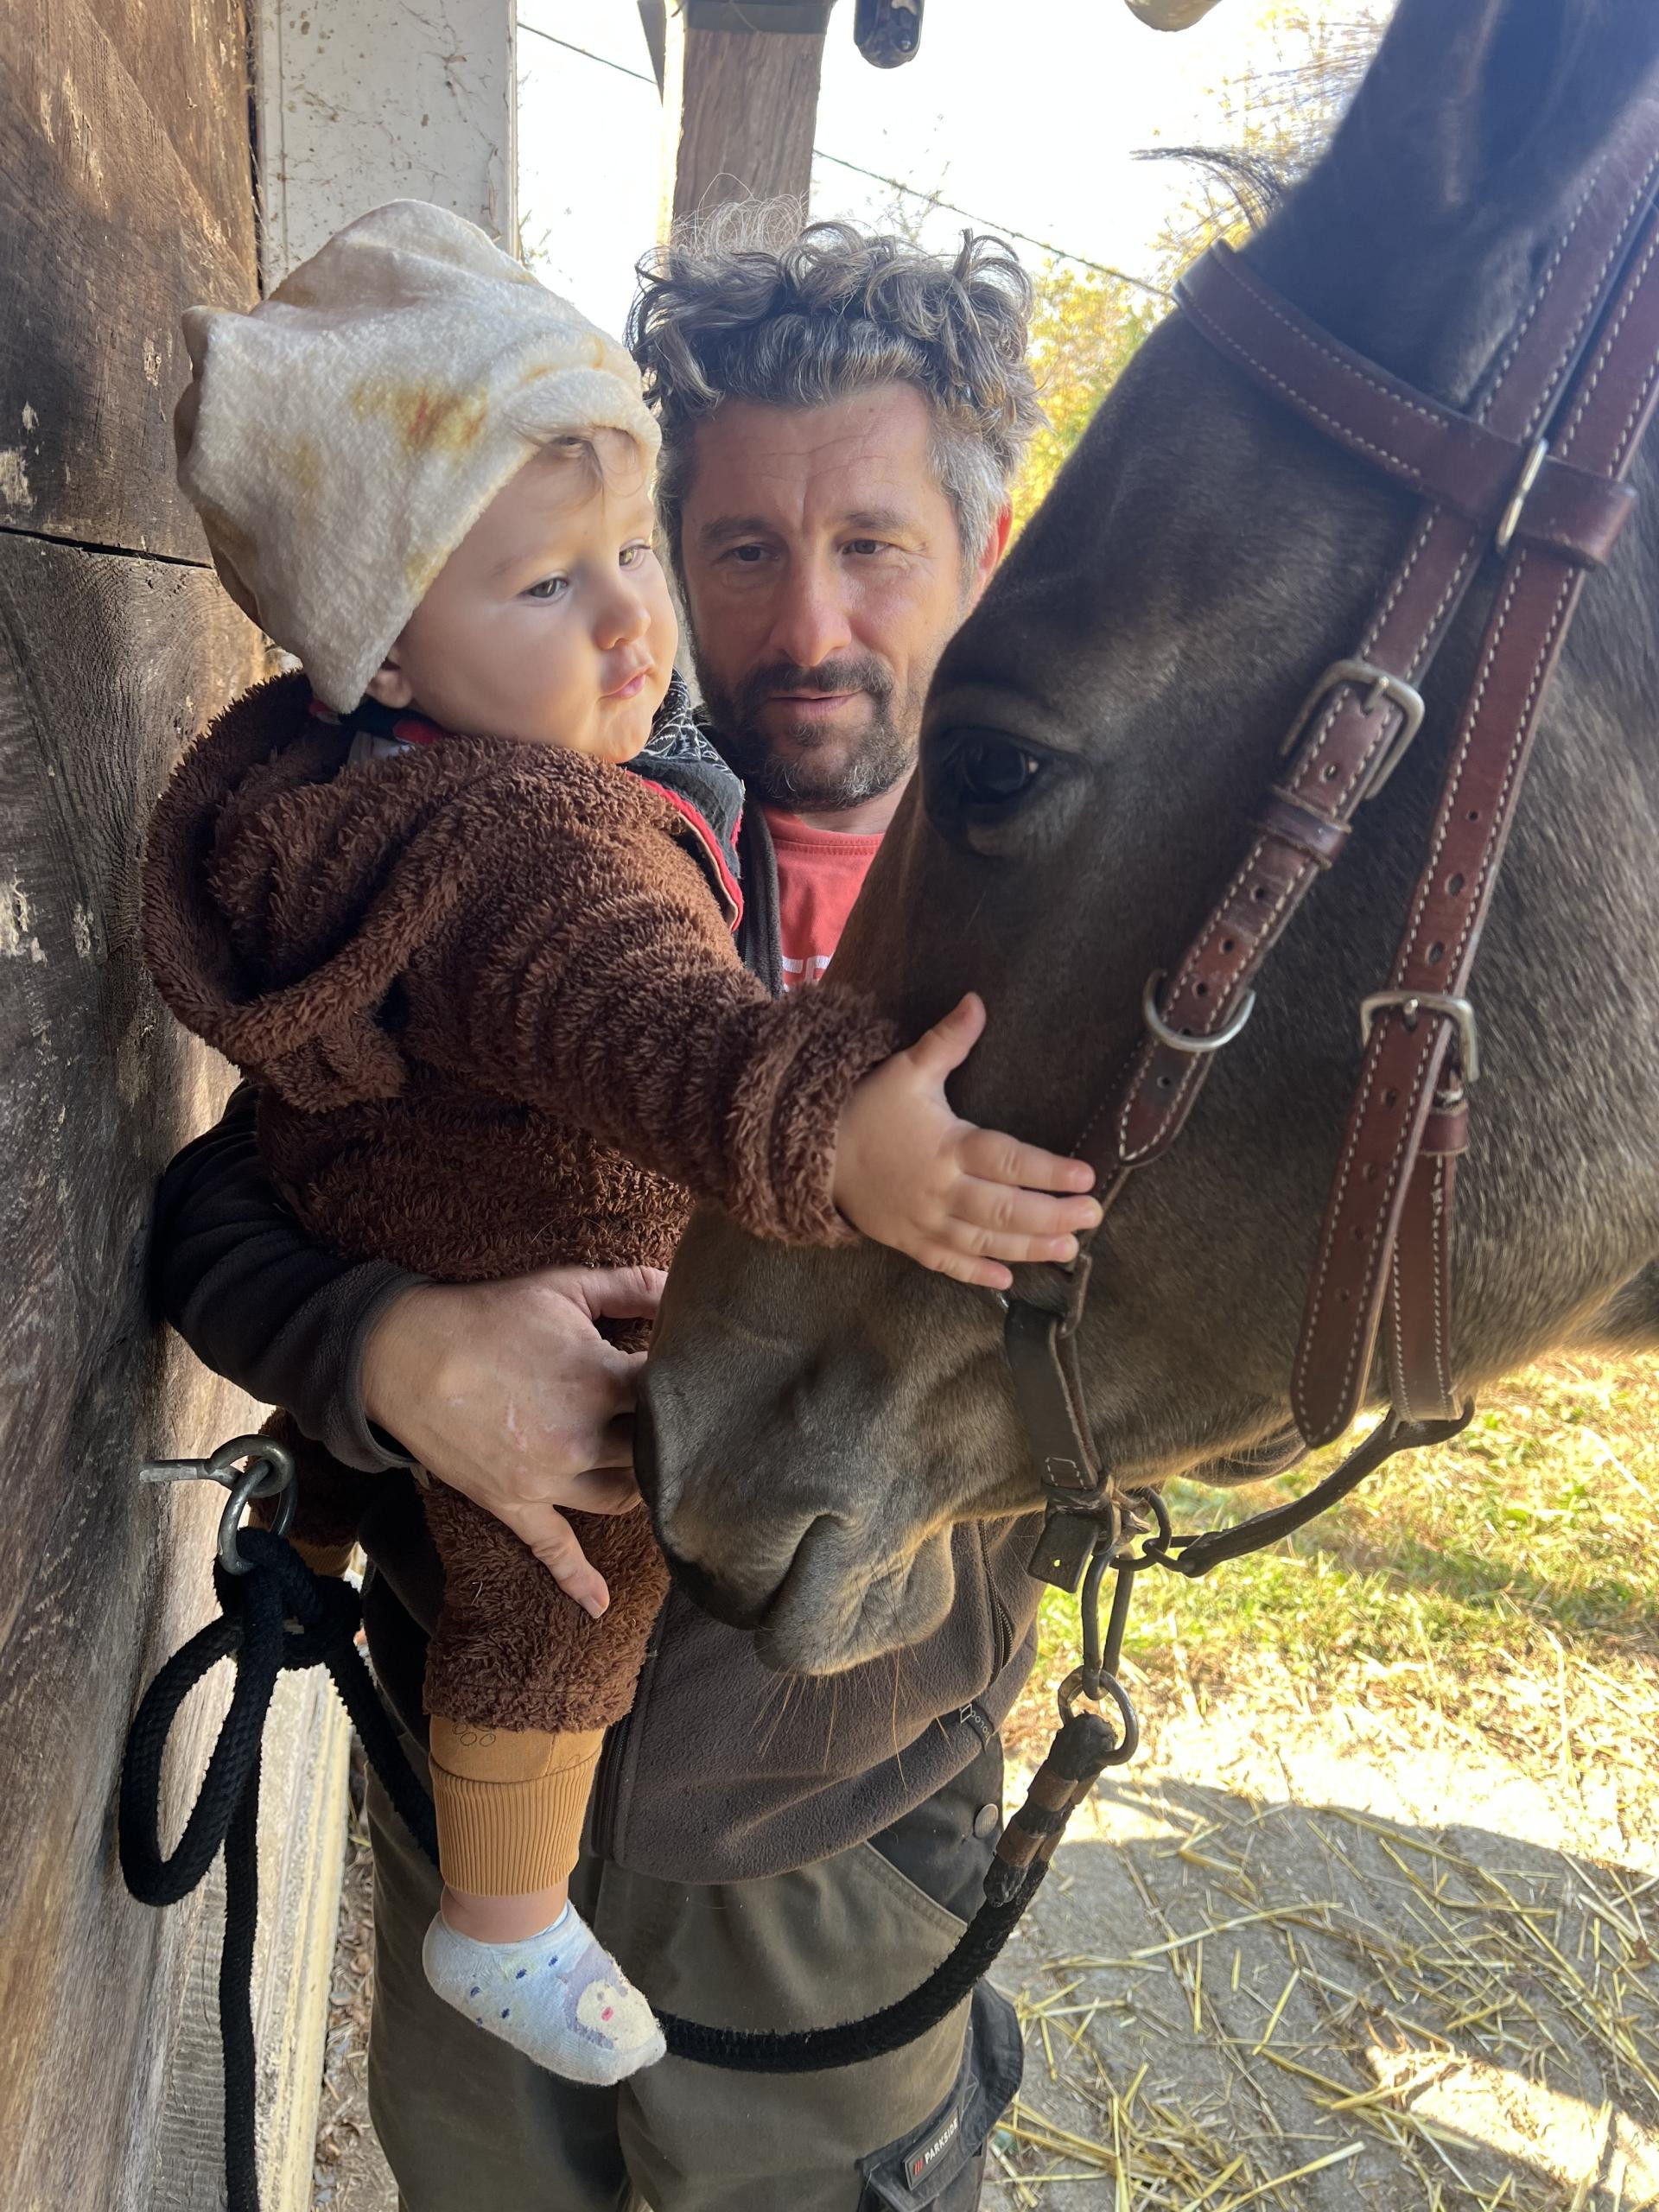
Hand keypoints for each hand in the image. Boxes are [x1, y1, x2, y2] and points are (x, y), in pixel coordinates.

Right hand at [360, 1264, 664, 1616]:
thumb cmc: (487, 1315)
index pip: (677, 1396)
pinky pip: (552, 1549)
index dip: (697, 1389)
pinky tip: (598, 1605)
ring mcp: (548, 1479)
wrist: (401, 1354)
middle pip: (659, 1453)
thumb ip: (632, 1286)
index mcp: (602, 1381)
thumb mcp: (563, 1288)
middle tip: (693, 1434)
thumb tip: (685, 1287)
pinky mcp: (514, 1503)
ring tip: (656, 1474)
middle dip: (677, 1442)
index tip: (709, 1385)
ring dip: (642, 1487)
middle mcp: (583, 1439)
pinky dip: (576, 1580)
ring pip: (622, 1500)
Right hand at [832, 994, 1100, 1291]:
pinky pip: (945, 1263)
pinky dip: (975, 1274)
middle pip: (1003, 1209)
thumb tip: (977, 1001)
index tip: (1086, 1176)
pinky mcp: (907, 1241)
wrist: (810, 1150)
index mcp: (948, 1145)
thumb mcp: (907, 1069)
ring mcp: (923, 1220)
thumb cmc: (866, 1107)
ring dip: (1028, 1248)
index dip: (1048, 1171)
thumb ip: (947, 1041)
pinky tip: (1007, 1282)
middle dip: (1051, 1215)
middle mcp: (941, 1189)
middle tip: (1092, 1215)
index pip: (1007, 1160)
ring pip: (983, 1241)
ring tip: (1069, 1249)